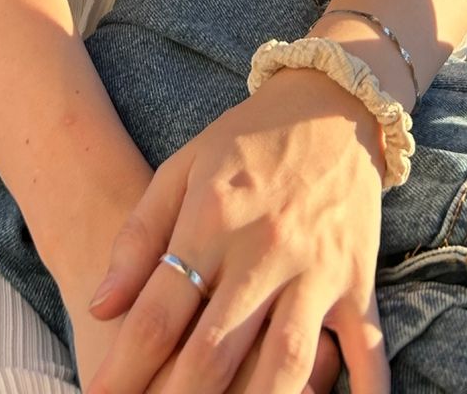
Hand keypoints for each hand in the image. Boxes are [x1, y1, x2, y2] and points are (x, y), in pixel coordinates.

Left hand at [80, 68, 389, 393]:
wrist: (332, 101)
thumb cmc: (246, 140)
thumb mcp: (181, 169)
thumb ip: (138, 237)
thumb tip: (100, 305)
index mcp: (212, 219)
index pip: (161, 311)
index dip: (125, 365)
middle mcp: (264, 249)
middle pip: (215, 349)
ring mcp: (317, 268)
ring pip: (285, 362)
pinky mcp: (359, 279)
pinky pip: (366, 349)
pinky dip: (364, 393)